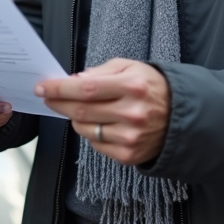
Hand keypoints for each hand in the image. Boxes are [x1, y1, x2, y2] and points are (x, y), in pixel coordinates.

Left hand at [35, 58, 170, 165]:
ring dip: (75, 117)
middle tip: (47, 97)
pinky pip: (96, 144)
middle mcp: (132, 113)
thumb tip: (74, 81)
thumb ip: (101, 72)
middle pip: (81, 110)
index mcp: (132, 87)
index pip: (85, 89)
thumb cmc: (153, 88)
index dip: (59, 89)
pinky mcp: (129, 155)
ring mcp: (130, 137)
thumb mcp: (132, 67)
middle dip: (58, 103)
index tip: (42, 87)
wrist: (181, 117)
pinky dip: (91, 132)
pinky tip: (100, 123)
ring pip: (85, 129)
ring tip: (79, 108)